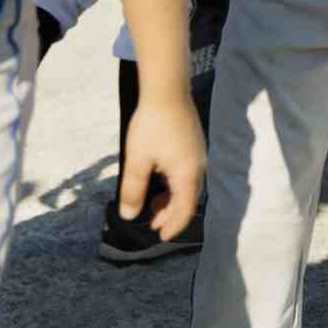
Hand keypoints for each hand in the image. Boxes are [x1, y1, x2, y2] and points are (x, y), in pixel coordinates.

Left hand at [116, 91, 205, 241]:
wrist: (167, 90)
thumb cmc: (151, 126)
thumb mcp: (137, 160)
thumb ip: (133, 190)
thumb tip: (129, 215)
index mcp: (187, 174)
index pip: (184, 211)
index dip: (173, 226)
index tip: (160, 237)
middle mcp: (198, 167)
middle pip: (188, 200)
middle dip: (170, 215)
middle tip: (151, 223)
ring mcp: (198, 155)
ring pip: (188, 186)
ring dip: (171, 199)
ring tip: (152, 204)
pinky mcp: (194, 144)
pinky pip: (187, 173)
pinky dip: (174, 184)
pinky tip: (159, 180)